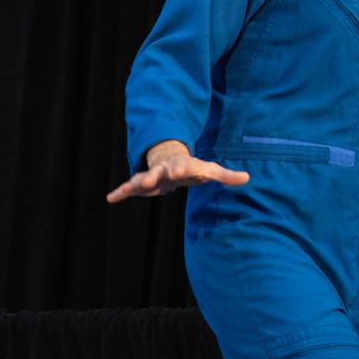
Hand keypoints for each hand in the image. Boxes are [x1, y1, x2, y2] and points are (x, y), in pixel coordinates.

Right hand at [105, 140, 249, 203]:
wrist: (171, 160)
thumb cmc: (193, 167)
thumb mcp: (210, 170)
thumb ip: (227, 176)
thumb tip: (248, 178)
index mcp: (181, 165)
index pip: (183, 166)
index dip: (182, 168)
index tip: (180, 170)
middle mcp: (163, 169)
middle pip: (158, 171)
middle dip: (154, 175)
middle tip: (150, 180)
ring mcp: (150, 175)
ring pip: (141, 179)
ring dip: (135, 184)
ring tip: (127, 190)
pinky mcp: (141, 184)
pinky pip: (128, 187)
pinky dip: (120, 192)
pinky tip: (110, 198)